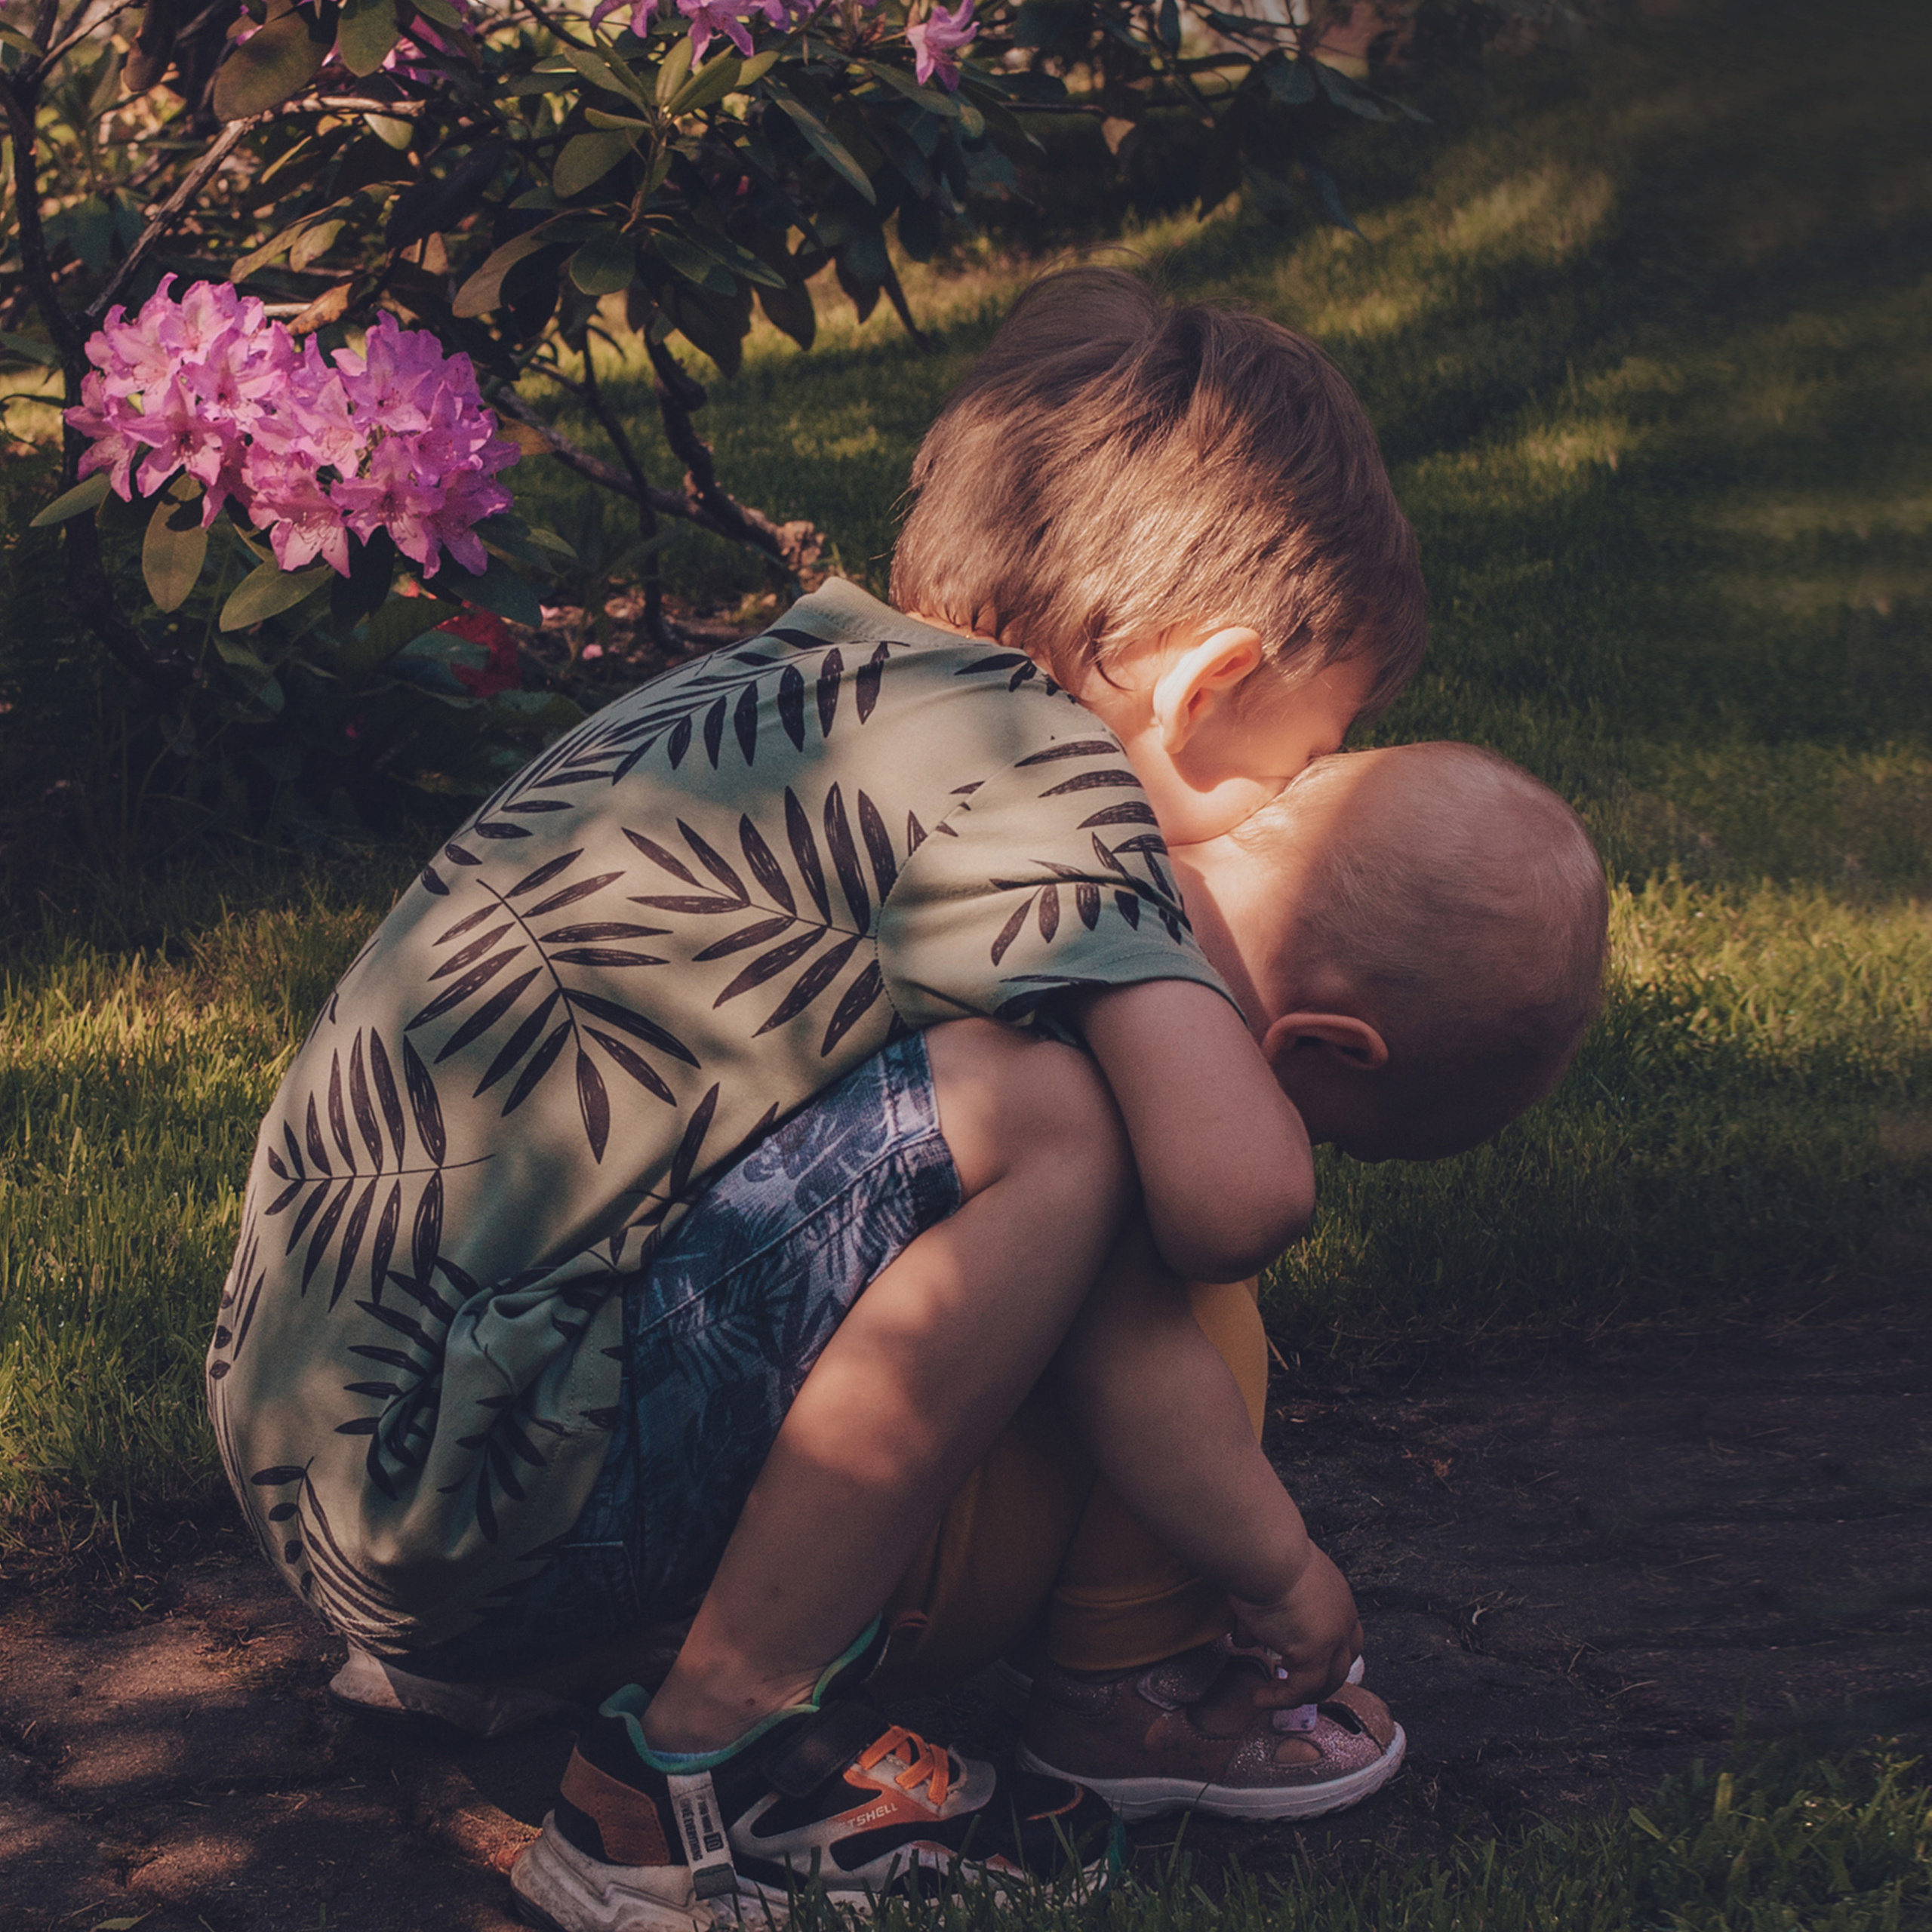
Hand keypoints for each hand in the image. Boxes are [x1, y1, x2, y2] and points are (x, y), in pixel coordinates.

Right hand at [1228, 1545, 1362, 1704]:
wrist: (1266, 1553)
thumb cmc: (1262, 1554)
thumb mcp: (1268, 1585)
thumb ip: (1264, 1614)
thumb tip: (1246, 1637)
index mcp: (1335, 1594)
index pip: (1342, 1632)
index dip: (1326, 1651)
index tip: (1299, 1660)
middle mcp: (1342, 1617)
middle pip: (1342, 1662)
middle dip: (1318, 1678)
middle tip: (1292, 1684)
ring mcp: (1332, 1638)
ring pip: (1326, 1681)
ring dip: (1299, 1692)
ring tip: (1272, 1695)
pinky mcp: (1314, 1655)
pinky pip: (1299, 1689)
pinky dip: (1280, 1698)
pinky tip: (1259, 1697)